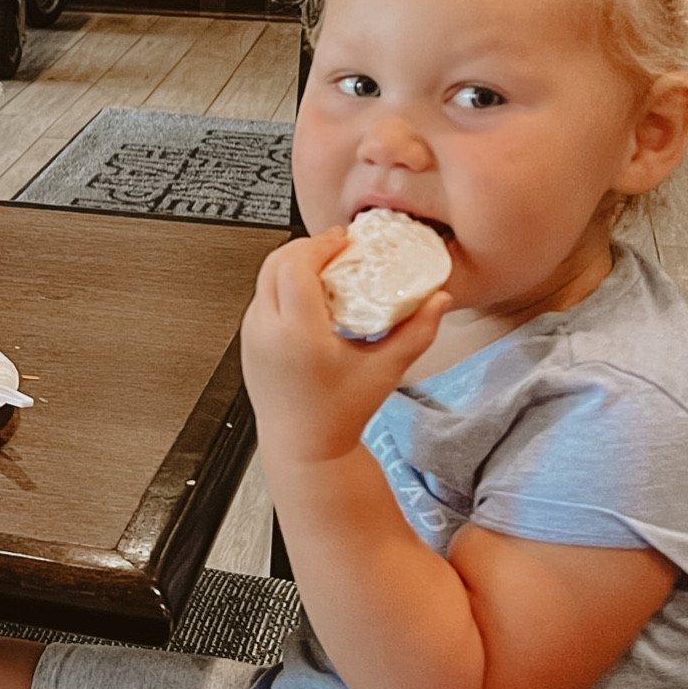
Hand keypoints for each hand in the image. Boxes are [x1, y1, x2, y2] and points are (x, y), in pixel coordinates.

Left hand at [240, 230, 449, 467]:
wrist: (304, 448)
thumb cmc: (339, 415)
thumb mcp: (385, 372)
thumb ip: (416, 333)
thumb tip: (439, 300)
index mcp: (297, 334)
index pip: (297, 266)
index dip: (320, 245)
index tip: (343, 240)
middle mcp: (267, 331)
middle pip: (275, 262)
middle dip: (306, 247)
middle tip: (336, 247)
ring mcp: (252, 335)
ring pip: (264, 278)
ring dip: (293, 264)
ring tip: (325, 266)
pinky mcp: (247, 341)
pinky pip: (261, 297)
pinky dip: (283, 284)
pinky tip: (309, 292)